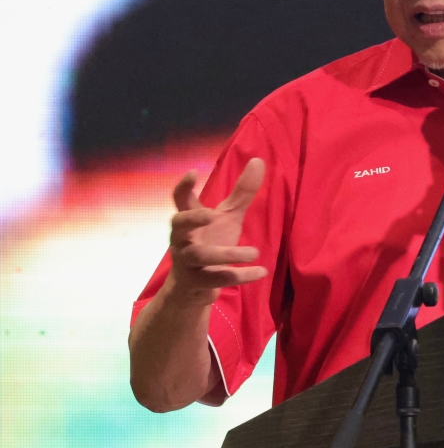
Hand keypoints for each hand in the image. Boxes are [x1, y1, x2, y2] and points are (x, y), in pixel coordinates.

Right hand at [166, 158, 267, 306]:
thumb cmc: (209, 243)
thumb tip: (259, 160)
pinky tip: (261, 271)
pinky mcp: (197, 283)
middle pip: (179, 225)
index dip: (183, 187)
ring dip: (228, 254)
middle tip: (212, 215)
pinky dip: (240, 276)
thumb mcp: (227, 217)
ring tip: (255, 252)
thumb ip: (241, 193)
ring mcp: (188, 262)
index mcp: (189, 220)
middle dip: (192, 219)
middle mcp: (182, 239)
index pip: (180, 200)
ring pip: (202, 256)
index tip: (192, 172)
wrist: (193, 288)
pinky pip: (217, 279)